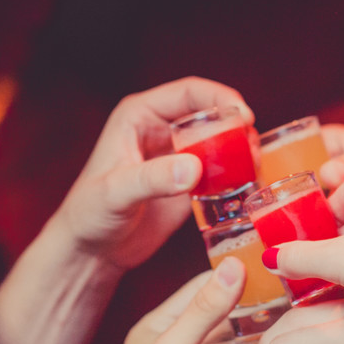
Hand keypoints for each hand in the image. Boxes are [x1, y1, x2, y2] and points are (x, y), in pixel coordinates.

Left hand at [51, 77, 253, 270]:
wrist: (91, 250)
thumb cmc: (89, 214)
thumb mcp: (116, 192)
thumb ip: (152, 179)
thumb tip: (194, 169)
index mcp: (139, 116)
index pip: (188, 93)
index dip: (220, 98)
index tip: (245, 116)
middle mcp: (161, 131)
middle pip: (211, 115)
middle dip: (237, 127)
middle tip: (252, 149)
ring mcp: (177, 157)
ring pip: (219, 142)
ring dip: (240, 151)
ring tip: (254, 167)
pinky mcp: (189, 184)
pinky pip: (220, 171)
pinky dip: (236, 175)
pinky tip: (246, 186)